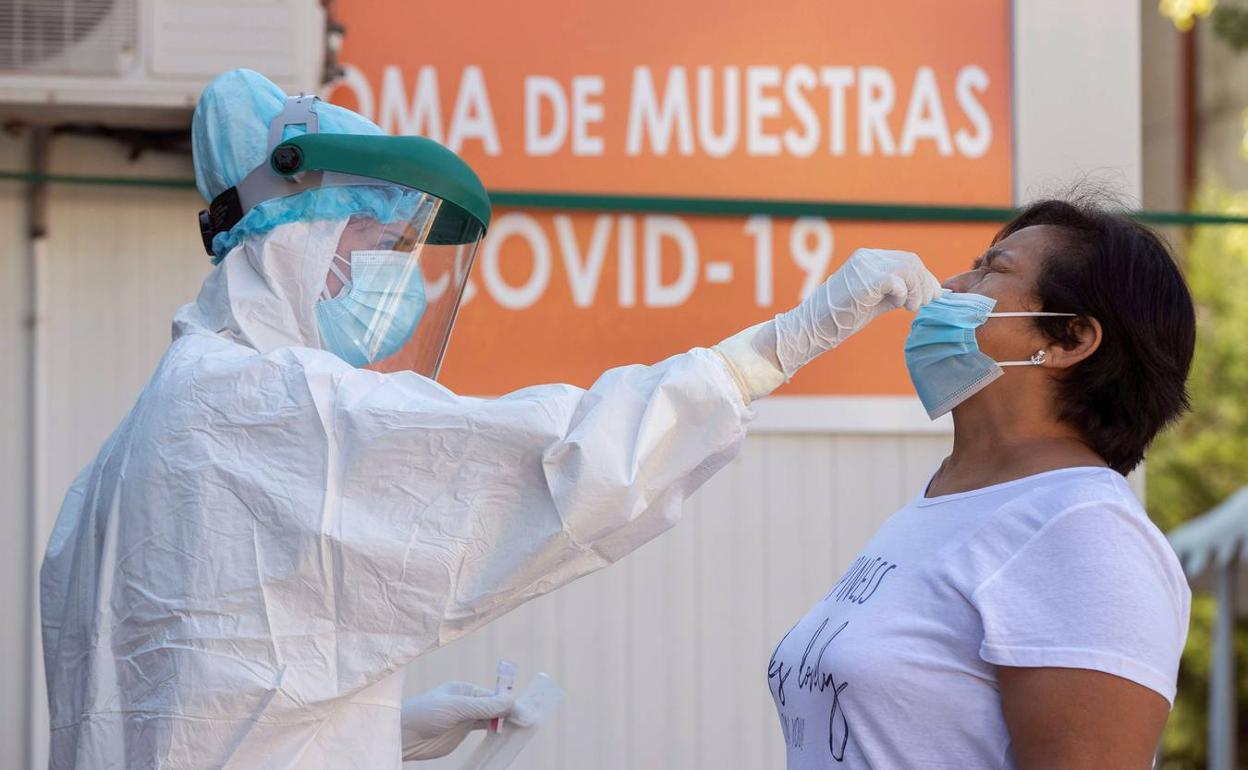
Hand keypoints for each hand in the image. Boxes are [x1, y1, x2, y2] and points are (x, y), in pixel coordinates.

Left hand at [400, 681, 530, 760]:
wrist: (403, 735)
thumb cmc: (425, 714)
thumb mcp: (456, 707)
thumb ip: (482, 706)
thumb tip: (509, 702)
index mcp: (465, 689)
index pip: (493, 696)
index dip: (509, 704)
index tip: (524, 712)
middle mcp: (467, 701)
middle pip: (495, 706)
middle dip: (510, 712)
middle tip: (529, 721)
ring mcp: (465, 717)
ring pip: (492, 718)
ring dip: (505, 722)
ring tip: (522, 727)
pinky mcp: (462, 732)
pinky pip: (484, 729)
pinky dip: (496, 731)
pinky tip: (505, 734)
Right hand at [773, 248, 940, 375]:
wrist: (810, 329)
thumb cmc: (839, 320)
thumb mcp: (873, 302)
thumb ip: (895, 294)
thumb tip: (925, 293)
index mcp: (867, 260)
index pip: (906, 259)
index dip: (924, 277)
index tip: (932, 296)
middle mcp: (866, 258)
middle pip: (911, 260)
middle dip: (924, 284)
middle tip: (921, 305)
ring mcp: (864, 267)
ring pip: (908, 267)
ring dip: (916, 290)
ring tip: (911, 307)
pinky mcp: (863, 281)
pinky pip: (896, 280)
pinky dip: (903, 294)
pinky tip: (898, 306)